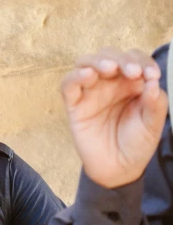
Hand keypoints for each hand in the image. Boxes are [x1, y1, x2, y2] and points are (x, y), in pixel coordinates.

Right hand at [61, 48, 167, 187]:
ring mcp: (91, 91)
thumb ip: (155, 103)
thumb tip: (152, 82)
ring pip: (87, 62)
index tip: (151, 75)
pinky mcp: (74, 103)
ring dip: (99, 61)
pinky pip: (68, 83)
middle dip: (122, 59)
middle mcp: (110, 82)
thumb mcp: (153, 125)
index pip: (135, 59)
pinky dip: (76, 76)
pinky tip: (87, 75)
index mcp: (132, 82)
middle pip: (110, 55)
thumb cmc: (137, 144)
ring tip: (110, 68)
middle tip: (133, 72)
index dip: (143, 61)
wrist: (118, 169)